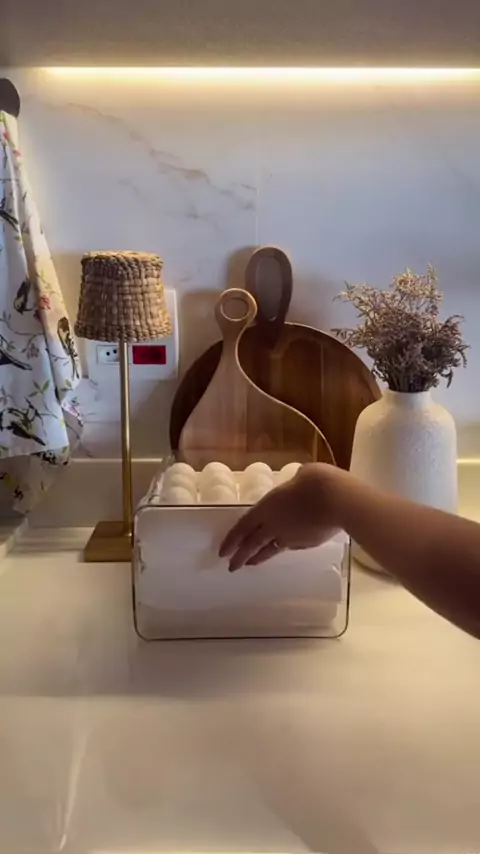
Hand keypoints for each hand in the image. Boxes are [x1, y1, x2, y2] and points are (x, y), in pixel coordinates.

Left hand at [219, 463, 340, 571]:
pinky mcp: (306, 544)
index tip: (223, 552)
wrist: (339, 501)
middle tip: (231, 566)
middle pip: (252, 544)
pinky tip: (281, 550)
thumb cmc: (316, 482)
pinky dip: (281, 549)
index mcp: (267, 507)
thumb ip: (292, 485)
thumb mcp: (300, 476)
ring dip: (257, 558)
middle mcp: (274, 526)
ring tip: (249, 564)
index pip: (243, 527)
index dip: (232, 540)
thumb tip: (297, 484)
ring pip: (269, 550)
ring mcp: (290, 537)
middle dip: (240, 556)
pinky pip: (289, 548)